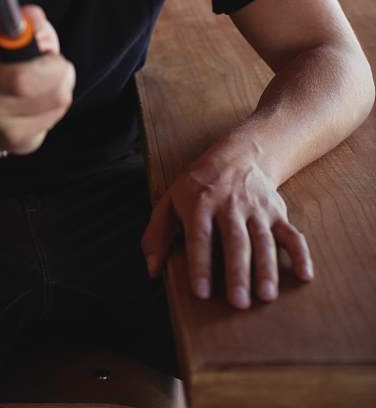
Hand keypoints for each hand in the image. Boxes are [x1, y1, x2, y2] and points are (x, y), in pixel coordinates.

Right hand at [0, 0, 74, 154]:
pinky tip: (45, 99)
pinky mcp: (13, 140)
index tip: (7, 4)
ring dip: (63, 82)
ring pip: (53, 96)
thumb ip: (22, 22)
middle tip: (57, 62)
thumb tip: (33, 20)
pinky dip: (59, 102)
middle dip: (54, 67)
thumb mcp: (4, 37)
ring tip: (53, 78)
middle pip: (22, 80)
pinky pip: (55, 116)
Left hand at [141, 143, 312, 308]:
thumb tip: (153, 270)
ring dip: (266, 268)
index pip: (199, 236)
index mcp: (200, 204)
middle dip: (237, 272)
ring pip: (262, 240)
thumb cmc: (198, 186)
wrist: (238, 154)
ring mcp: (256, 210)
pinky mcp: (277, 213)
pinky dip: (301, 254)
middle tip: (238, 303)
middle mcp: (230, 206)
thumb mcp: (170, 201)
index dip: (200, 264)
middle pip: (235, 241)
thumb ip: (157, 235)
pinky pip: (291, 234)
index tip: (201, 292)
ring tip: (266, 296)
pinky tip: (305, 276)